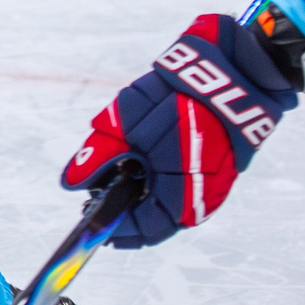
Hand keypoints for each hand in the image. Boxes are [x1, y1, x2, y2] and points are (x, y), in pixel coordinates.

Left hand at [60, 15, 296, 246]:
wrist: (232, 75)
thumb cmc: (180, 100)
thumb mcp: (127, 124)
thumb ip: (98, 156)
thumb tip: (72, 183)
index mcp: (179, 198)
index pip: (141, 229)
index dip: (113, 226)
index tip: (89, 214)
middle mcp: (201, 200)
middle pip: (155, 218)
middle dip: (125, 206)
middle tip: (98, 190)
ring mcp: (214, 185)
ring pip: (168, 200)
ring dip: (142, 189)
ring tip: (119, 168)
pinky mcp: (218, 169)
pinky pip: (183, 183)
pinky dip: (160, 176)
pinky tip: (145, 157)